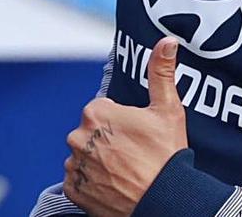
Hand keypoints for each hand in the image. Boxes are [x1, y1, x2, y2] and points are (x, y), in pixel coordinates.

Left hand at [64, 37, 187, 216]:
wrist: (162, 200)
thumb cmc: (165, 154)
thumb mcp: (168, 109)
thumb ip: (161, 72)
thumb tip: (167, 41)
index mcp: (96, 113)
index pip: (103, 110)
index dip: (123, 121)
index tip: (139, 133)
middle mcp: (77, 138)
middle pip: (93, 132)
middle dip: (110, 139)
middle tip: (136, 152)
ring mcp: (73, 166)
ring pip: (85, 155)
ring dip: (101, 160)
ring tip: (127, 170)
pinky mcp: (73, 190)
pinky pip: (80, 180)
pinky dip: (94, 181)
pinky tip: (116, 183)